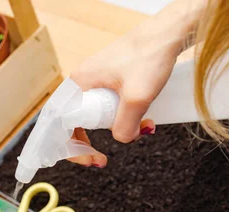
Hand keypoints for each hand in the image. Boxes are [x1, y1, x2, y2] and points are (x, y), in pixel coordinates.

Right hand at [67, 9, 186, 166]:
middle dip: (89, 144)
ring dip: (116, 129)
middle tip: (101, 159)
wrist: (168, 34)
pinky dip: (125, 117)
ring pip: (95, 116)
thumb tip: (122, 139)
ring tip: (140, 131)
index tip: (89, 159)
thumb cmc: (150, 56)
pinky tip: (145, 121)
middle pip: (75, 123)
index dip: (70, 147)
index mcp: (79, 84)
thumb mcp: (137, 97)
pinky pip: (110, 107)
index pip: (60, 124)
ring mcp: (97, 81)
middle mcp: (83, 82)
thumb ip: (125, 125)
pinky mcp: (112, 80)